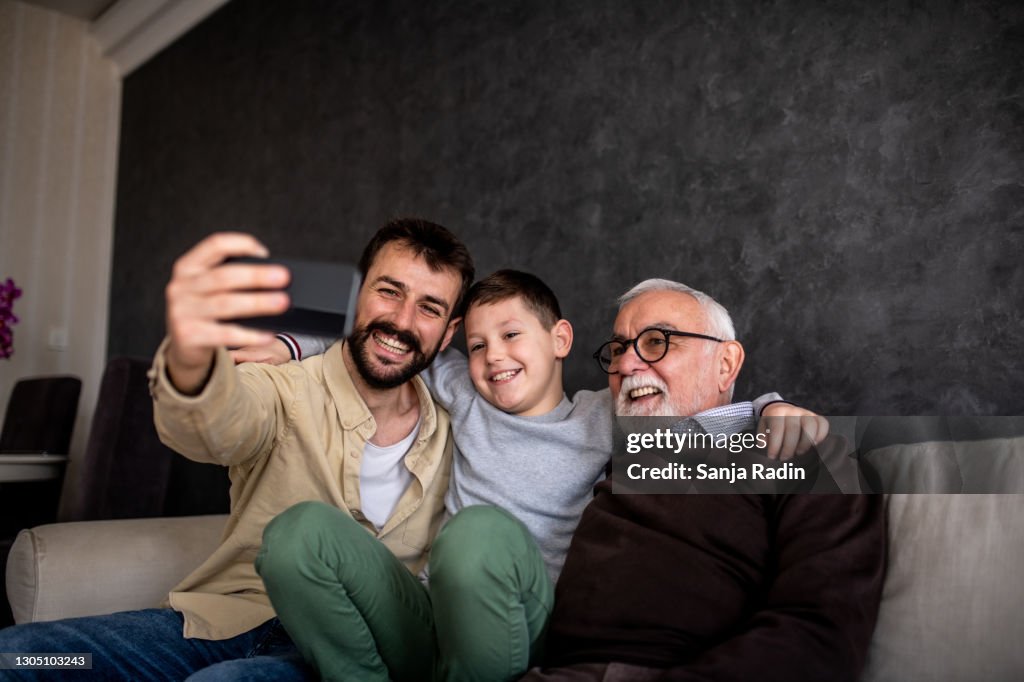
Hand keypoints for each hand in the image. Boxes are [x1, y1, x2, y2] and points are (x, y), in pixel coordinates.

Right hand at [164, 232, 289, 392]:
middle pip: (223, 277)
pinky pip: (226, 334)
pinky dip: (250, 335)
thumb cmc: (203, 310)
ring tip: (282, 302)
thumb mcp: (206, 287)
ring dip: (258, 302)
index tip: (264, 253)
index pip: (215, 245)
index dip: (241, 244)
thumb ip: (229, 278)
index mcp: (187, 267)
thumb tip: (272, 277)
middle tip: (284, 277)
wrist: (182, 345)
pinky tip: (267, 335)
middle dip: (256, 276)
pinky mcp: (189, 335)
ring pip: (226, 304)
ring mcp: (183, 311)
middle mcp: (181, 286)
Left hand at [758, 404, 829, 459]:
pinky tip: (814, 446)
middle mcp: (792, 410)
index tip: (772, 456)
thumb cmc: (772, 424)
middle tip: (784, 458)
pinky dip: (821, 436)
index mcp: (777, 412)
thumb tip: (764, 445)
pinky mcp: (817, 417)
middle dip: (789, 447)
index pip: (777, 428)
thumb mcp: (763, 427)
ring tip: (799, 453)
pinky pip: (823, 424)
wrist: (783, 411)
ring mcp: (806, 413)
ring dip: (805, 442)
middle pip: (793, 429)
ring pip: (810, 425)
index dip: (775, 444)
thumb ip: (762, 436)